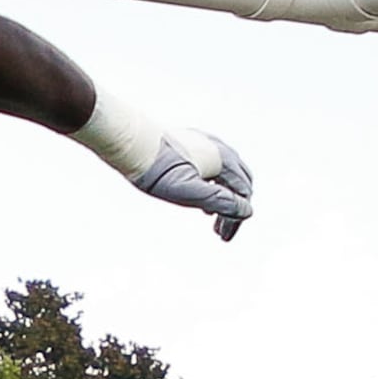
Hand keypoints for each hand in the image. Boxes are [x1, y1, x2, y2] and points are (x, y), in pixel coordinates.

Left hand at [131, 128, 253, 240]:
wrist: (130, 143)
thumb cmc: (157, 169)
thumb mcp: (189, 192)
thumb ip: (219, 202)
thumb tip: (247, 212)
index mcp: (222, 159)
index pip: (242, 194)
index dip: (235, 218)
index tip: (223, 237)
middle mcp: (218, 147)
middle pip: (240, 182)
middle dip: (233, 208)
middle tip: (221, 231)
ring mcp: (205, 142)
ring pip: (226, 173)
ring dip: (223, 197)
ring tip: (211, 218)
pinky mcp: (191, 141)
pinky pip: (212, 165)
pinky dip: (213, 184)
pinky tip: (199, 195)